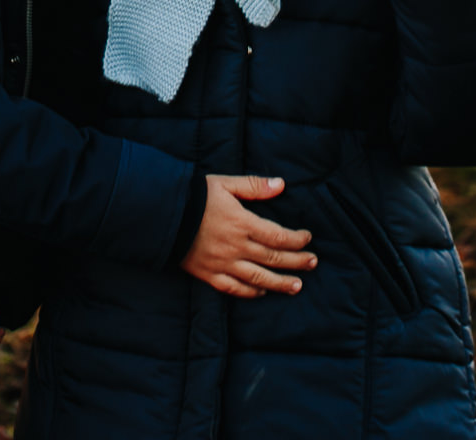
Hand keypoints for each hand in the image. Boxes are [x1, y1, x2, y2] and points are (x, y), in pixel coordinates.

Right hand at [180, 175, 315, 298]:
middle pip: (273, 258)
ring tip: (297, 286)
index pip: (278, 236)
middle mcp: (236, 246)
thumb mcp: (224, 183)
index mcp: (242, 223)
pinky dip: (251, 292)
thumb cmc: (194, 196)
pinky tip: (262, 291)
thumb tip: (281, 184)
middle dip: (297, 262)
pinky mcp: (209, 274)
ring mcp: (223, 263)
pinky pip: (234, 288)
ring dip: (280, 283)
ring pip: (258, 278)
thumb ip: (254, 185)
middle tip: (313, 263)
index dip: (297, 239)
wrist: (162, 215)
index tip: (307, 238)